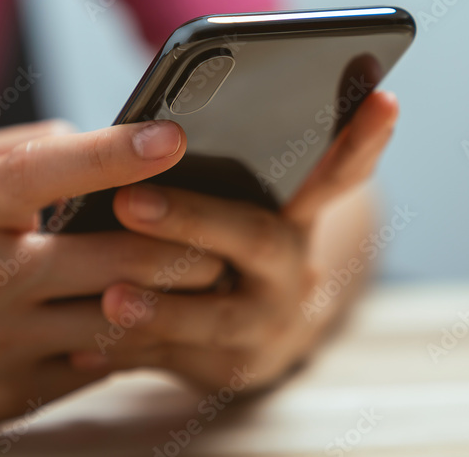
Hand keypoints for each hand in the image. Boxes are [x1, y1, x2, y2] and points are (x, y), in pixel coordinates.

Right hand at [0, 119, 224, 434]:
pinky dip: (131, 342)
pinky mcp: (6, 394)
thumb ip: (20, 150)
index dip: (115, 152)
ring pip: (116, 320)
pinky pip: (94, 365)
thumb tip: (97, 141)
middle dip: (182, 248)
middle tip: (222, 237)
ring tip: (207, 282)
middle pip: (111, 259)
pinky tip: (152, 325)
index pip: (46, 172)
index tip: (174, 135)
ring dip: (172, 301)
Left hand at [70, 91, 398, 390]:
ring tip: (111, 297)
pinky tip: (84, 349)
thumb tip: (155, 125)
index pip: (336, 173)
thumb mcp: (235, 202)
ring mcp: (263, 325)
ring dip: (161, 306)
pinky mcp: (225, 369)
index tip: (384, 99)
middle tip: (131, 200)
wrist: (245, 332)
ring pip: (213, 317)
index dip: (361, 141)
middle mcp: (289, 269)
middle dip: (191, 219)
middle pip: (255, 238)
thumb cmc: (221, 241)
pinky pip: (169, 359)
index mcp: (294, 215)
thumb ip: (221, 167)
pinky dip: (126, 352)